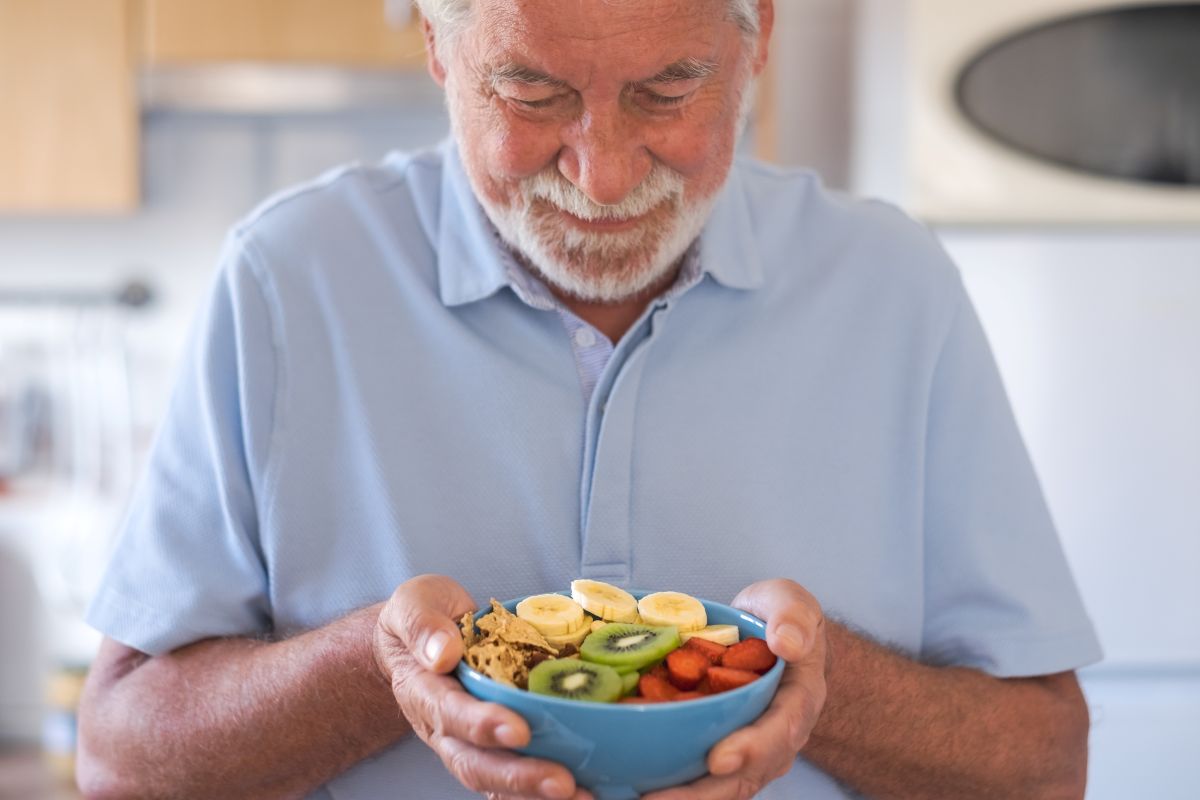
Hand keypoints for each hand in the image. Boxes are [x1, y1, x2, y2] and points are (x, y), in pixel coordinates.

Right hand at [373, 574, 593, 799]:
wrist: (418, 638)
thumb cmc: (423, 617)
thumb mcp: (414, 602)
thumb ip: (422, 624)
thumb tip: (443, 653)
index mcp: (423, 691)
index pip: (450, 714)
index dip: (483, 724)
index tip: (519, 729)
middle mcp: (443, 727)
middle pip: (475, 763)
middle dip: (519, 776)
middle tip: (562, 782)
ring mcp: (466, 742)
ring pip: (495, 780)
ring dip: (535, 793)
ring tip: (583, 797)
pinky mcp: (491, 746)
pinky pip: (511, 780)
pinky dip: (540, 791)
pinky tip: (583, 791)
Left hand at [644, 579, 827, 798]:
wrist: (772, 638)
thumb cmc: (778, 619)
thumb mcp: (789, 601)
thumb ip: (792, 614)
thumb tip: (787, 642)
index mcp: (798, 700)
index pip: (781, 730)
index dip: (752, 747)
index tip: (719, 758)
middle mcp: (777, 738)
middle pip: (744, 776)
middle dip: (701, 792)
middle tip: (655, 799)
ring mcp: (749, 753)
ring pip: (718, 789)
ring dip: (680, 798)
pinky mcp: (721, 756)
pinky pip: (697, 779)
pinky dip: (667, 787)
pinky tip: (629, 790)